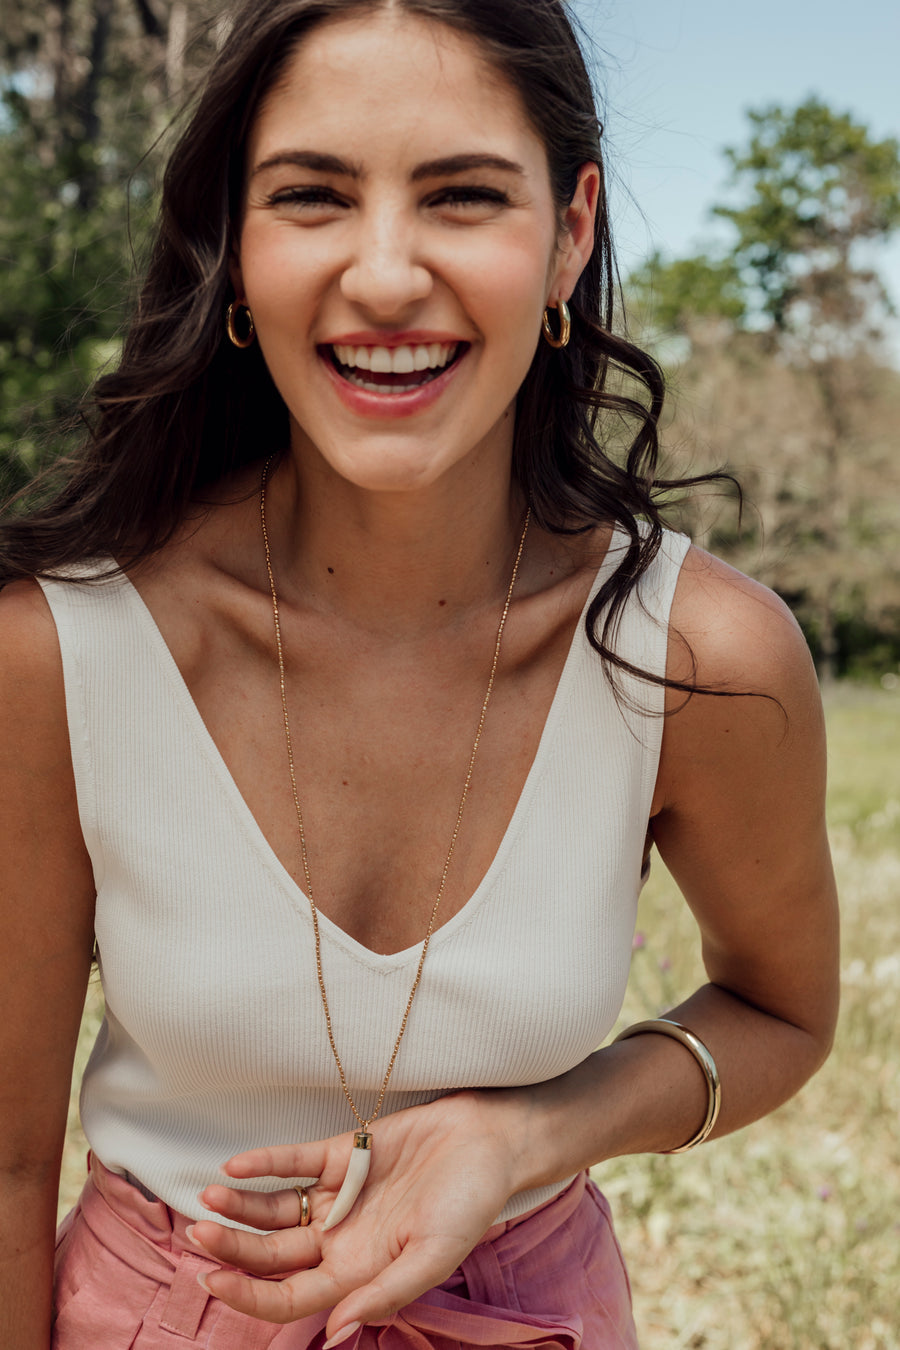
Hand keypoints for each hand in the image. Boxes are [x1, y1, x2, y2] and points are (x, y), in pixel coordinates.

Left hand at [188, 1090, 519, 1340]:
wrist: (490, 1139)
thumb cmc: (472, 1203)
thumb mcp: (435, 1254)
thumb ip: (386, 1293)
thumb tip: (334, 1334)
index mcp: (358, 1273)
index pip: (290, 1297)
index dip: (250, 1295)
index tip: (213, 1281)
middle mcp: (340, 1239)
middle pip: (273, 1254)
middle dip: (233, 1249)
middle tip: (197, 1234)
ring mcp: (340, 1195)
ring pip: (276, 1209)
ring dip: (241, 1206)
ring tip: (210, 1197)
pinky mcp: (345, 1153)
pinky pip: (296, 1162)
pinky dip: (266, 1163)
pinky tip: (238, 1164)